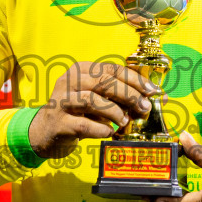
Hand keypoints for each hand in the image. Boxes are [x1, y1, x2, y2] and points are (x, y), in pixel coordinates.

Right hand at [27, 61, 158, 159]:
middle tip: (143, 107)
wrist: (44, 132)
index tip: (152, 91)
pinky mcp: (58, 123)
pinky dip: (101, 129)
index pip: (111, 69)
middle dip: (129, 94)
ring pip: (92, 100)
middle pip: (103, 82)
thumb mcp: (98, 100)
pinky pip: (83, 124)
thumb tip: (157, 97)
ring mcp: (60, 102)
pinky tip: (110, 132)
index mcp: (80, 70)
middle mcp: (68, 82)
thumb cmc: (77, 113)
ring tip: (125, 121)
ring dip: (114, 111)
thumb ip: (122, 97)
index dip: (135, 79)